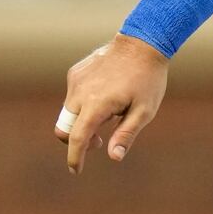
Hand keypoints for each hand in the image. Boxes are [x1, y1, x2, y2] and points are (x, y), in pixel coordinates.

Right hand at [57, 35, 169, 173]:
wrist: (142, 43)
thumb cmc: (147, 80)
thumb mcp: (144, 112)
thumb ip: (126, 135)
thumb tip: (113, 157)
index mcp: (96, 105)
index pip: (77, 138)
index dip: (75, 157)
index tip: (76, 170)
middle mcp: (80, 92)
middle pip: (64, 128)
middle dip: (77, 141)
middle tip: (100, 142)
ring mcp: (76, 80)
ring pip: (68, 112)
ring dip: (82, 122)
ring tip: (110, 116)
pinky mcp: (76, 72)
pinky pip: (73, 96)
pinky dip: (83, 105)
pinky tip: (106, 98)